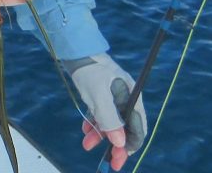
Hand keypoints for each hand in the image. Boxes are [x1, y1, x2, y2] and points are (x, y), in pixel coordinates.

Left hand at [64, 53, 146, 170]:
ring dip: (100, 134)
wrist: (74, 50)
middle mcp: (125, 97)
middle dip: (114, 144)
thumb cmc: (89, 70)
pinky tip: (85, 129)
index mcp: (132, 97)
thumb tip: (119, 143)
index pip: (137, 128)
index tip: (118, 159)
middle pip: (125, 127)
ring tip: (86, 144)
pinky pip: (101, 114)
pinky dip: (94, 122)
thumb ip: (109, 119)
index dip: (129, 145)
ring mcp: (113, 96)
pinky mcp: (101, 94)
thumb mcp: (98, 96)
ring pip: (110, 122)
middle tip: (106, 160)